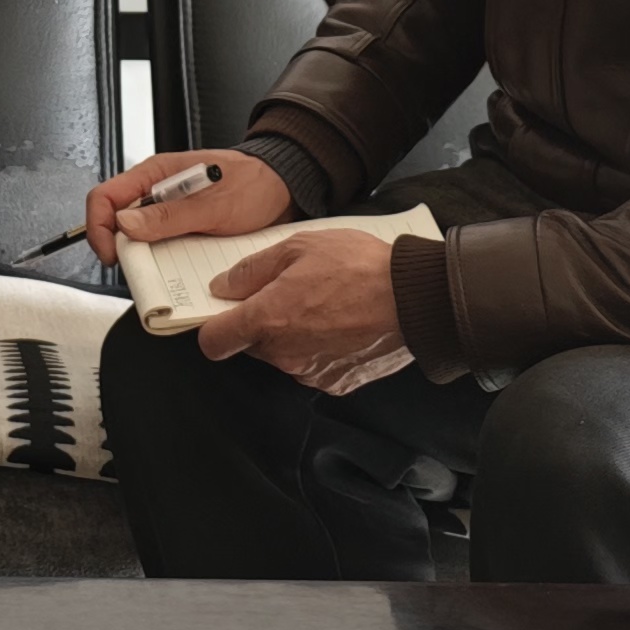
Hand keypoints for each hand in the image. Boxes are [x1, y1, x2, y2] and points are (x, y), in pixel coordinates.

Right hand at [81, 147, 289, 267]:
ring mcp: (168, 213)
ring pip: (138, 240)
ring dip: (147, 258)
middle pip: (117, 223)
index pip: (105, 197)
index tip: (112, 254)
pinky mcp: (181, 230)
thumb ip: (170, 215)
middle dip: (123, 249)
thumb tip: (127, 223)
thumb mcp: (214, 204)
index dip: (99, 227)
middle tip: (142, 267)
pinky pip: (161, 248)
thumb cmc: (253, 183)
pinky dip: (166, 262)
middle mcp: (156, 193)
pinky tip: (181, 267)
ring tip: (166, 268)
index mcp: (156, 174)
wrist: (284, 190)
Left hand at [201, 228, 409, 396]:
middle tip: (288, 291)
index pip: (213, 343)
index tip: (224, 312)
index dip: (214, 326)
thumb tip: (224, 287)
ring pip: (283, 355)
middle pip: (251, 345)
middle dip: (260, 322)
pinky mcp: (336, 383)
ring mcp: (310, 373)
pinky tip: (341, 323)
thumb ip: (251, 270)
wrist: (415, 299)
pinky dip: (319, 348)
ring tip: (322, 303)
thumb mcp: (297, 247)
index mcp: (266, 321)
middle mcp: (283, 355)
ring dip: (291, 335)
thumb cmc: (358, 267)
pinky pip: (313, 365)